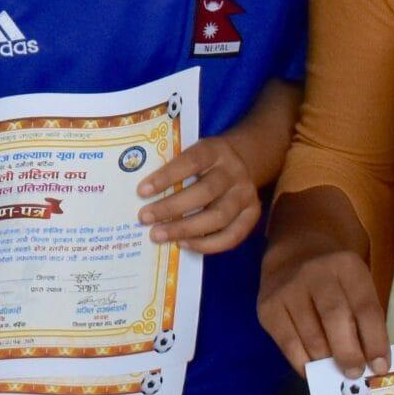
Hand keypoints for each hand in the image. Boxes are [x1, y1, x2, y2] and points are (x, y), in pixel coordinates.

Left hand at [136, 135, 260, 253]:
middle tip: (144, 218)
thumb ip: (172, 166)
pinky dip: (206, 244)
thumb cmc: (204, 161)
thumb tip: (141, 194)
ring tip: (158, 235)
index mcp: (215, 150)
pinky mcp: (252, 214)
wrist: (242, 160)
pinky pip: (232, 236)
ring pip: (218, 217)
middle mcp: (233, 172)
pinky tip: (183, 244)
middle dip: (171, 208)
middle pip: (204, 192)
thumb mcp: (191, 151)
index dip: (166, 177)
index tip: (141, 191)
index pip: (190, 162)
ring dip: (185, 229)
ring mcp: (246, 194)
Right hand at [257, 245, 390, 376]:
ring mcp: (288, 289)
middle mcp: (315, 273)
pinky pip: (287, 343)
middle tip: (354, 373)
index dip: (375, 342)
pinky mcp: (268, 307)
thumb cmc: (334, 276)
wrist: (292, 252)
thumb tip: (369, 363)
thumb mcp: (355, 283)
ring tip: (334, 372)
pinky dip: (302, 362)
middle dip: (348, 353)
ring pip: (310, 336)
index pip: (365, 309)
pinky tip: (312, 369)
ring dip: (326, 361)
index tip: (380, 367)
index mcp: (346, 266)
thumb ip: (364, 317)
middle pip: (335, 319)